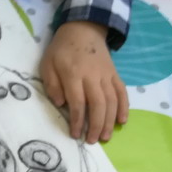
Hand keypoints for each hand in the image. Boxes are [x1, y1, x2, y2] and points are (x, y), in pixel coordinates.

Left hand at [40, 21, 128, 143]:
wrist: (83, 29)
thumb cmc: (61, 50)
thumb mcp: (47, 64)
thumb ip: (52, 84)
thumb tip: (61, 104)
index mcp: (73, 74)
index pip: (77, 102)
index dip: (77, 120)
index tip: (75, 134)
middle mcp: (93, 76)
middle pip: (98, 104)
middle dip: (96, 125)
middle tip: (92, 141)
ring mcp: (106, 75)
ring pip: (112, 101)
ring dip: (109, 121)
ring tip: (105, 136)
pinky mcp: (115, 74)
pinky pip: (122, 92)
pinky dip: (124, 107)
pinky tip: (122, 121)